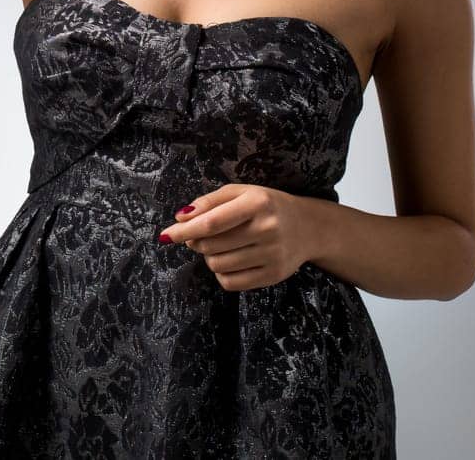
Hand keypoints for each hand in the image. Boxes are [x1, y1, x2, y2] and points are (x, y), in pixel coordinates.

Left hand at [158, 184, 318, 291]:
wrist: (308, 227)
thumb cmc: (267, 205)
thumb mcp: (241, 192)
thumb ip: (209, 201)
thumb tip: (180, 217)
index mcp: (258, 203)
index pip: (212, 222)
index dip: (184, 230)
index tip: (166, 235)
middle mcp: (267, 229)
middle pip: (211, 246)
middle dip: (196, 242)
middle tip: (200, 236)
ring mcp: (272, 255)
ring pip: (218, 265)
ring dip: (209, 256)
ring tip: (220, 245)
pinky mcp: (273, 275)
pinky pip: (230, 282)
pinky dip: (222, 273)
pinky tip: (230, 259)